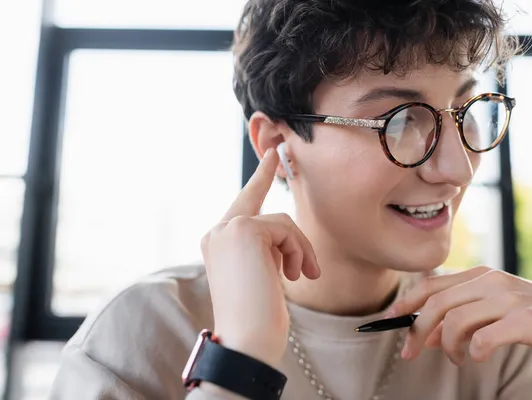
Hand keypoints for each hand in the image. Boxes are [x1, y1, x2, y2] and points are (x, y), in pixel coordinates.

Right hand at [201, 148, 320, 367]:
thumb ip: (265, 250)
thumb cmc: (257, 318)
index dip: (258, 179)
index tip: (271, 156)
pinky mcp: (244, 230)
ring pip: (281, 221)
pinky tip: (294, 277)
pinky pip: (286, 228)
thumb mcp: (261, 276)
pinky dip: (298, 251)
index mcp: (218, 244)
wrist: (247, 340)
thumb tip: (284, 236)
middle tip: (280, 166)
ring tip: (300, 278)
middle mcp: (217, 232)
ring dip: (299, 250)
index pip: (241, 205)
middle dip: (272, 193)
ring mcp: (228, 229)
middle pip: (261, 206)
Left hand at [387, 267, 531, 381]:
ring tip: (458, 358)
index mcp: (481, 275)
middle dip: (416, 331)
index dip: (404, 302)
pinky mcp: (526, 320)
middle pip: (436, 303)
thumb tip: (426, 333)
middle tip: (411, 353)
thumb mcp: (494, 311)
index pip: (430, 284)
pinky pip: (483, 338)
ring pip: (455, 321)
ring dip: (448, 346)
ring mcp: (509, 298)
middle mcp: (492, 281)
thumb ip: (461, 316)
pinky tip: (478, 356)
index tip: (387, 320)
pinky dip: (473, 351)